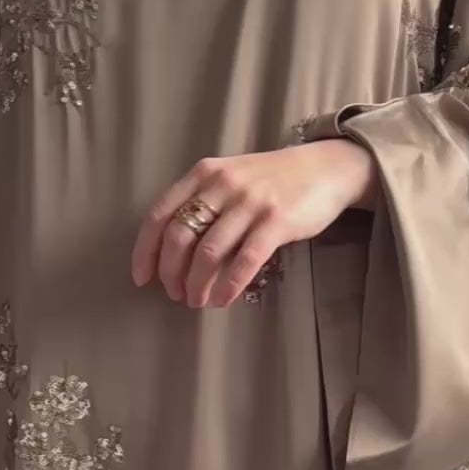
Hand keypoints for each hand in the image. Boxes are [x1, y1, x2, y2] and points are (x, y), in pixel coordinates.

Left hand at [131, 137, 378, 308]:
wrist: (326, 168)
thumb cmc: (273, 179)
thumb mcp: (231, 178)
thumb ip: (203, 201)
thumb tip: (174, 250)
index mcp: (204, 173)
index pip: (160, 214)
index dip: (146, 251)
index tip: (142, 278)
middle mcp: (223, 184)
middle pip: (179, 237)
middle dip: (172, 273)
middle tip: (176, 294)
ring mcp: (250, 202)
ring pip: (209, 252)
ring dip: (198, 284)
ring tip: (198, 301)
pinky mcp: (277, 221)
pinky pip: (244, 260)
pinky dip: (229, 285)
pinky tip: (223, 300)